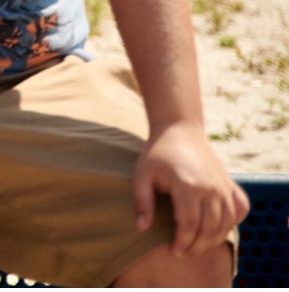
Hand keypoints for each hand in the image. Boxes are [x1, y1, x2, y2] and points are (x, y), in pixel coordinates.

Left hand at [133, 122, 248, 256]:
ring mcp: (224, 186)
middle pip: (210, 228)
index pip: (189, 224)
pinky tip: (220, 228)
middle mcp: (210, 188)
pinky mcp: (231, 183)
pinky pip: (241, 208)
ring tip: (198, 245)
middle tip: (185, 253)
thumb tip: (142, 227)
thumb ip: (142, 201)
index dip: (183, 242)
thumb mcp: (142, 174)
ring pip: (227, 222)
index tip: (174, 251)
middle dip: (198, 246)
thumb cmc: (158, 153)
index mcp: (187, 185)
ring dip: (214, 239)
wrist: (180, 130)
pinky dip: (234, 222)